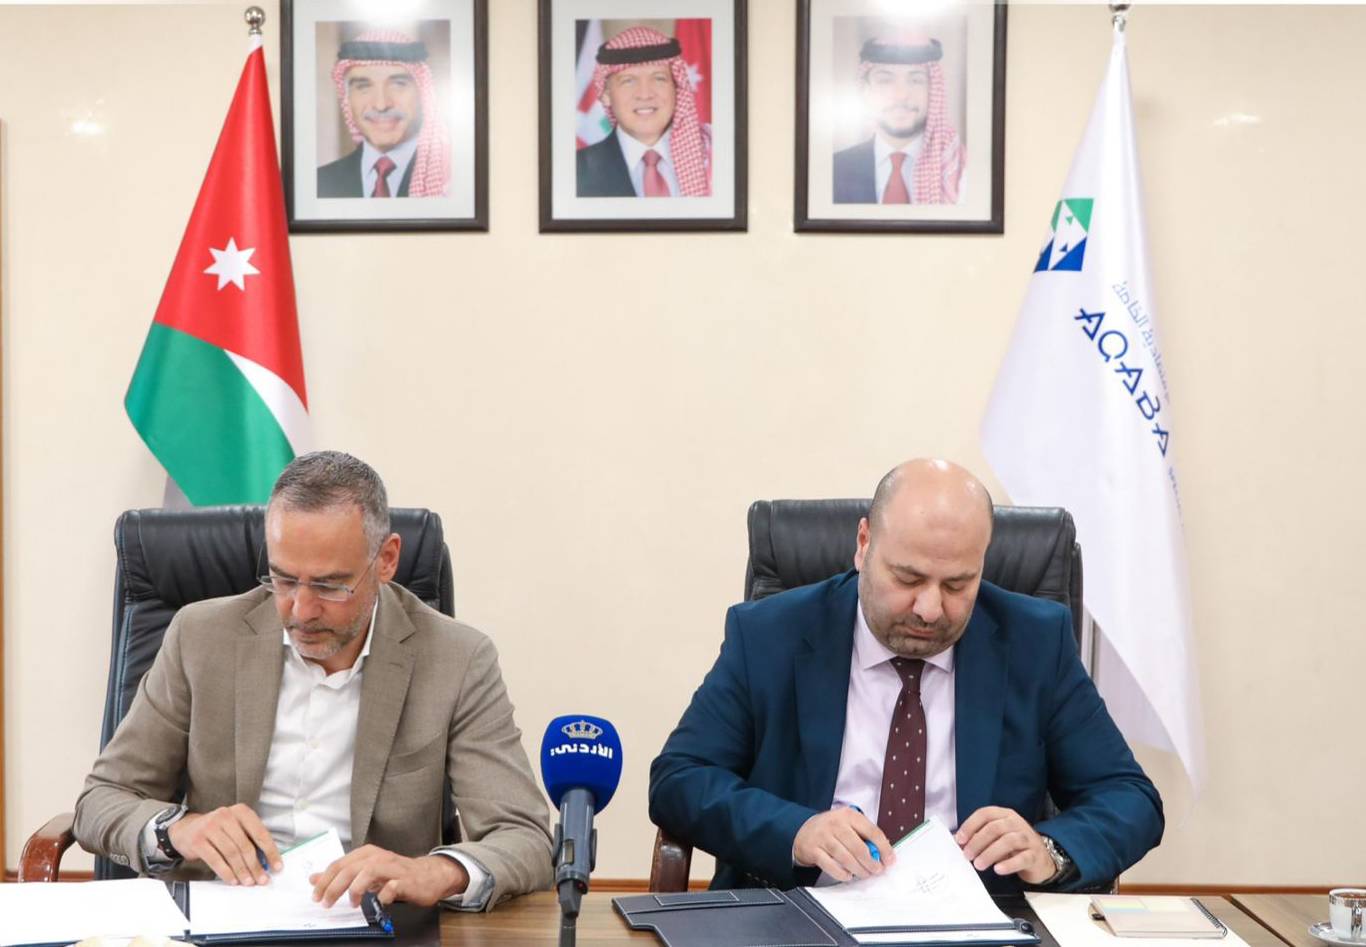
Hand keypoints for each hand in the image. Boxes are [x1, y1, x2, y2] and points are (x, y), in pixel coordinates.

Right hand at [167, 804, 282, 885]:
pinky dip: (226, 873)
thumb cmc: (217, 830)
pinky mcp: (198, 840)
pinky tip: (233, 880)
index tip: (277, 866)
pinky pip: (216, 860)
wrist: (186, 829)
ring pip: (232, 854)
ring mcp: (210, 827)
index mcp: (241, 811)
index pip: (260, 833)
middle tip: (262, 879)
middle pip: (245, 845)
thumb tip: (266, 862)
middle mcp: (226, 816)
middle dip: (255, 866)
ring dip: (242, 871)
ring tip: (248, 882)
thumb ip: (250, 839)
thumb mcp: (235, 828)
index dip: (270, 851)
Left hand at [310, 846, 467, 907]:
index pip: (340, 864)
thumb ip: (342, 874)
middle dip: (334, 886)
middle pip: (351, 868)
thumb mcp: (366, 872)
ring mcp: (393, 868)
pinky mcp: (406, 881)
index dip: (325, 880)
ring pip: (369, 871)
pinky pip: (392, 887)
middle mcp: (379, 857)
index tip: (316, 895)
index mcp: (367, 853)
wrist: (428, 875)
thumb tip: (315, 878)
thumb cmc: (395, 874)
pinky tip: (380, 901)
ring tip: (353, 903)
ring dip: (356, 889)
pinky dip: (383, 895)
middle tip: (326, 903)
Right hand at [793, 808, 894, 881]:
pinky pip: (831, 866)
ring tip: (864, 874)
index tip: (889, 860)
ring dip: (859, 870)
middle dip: (871, 863)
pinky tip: (848, 875)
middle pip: (859, 847)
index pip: (872, 831)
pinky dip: (842, 874)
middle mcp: (835, 824)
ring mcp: (823, 837)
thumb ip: (864, 835)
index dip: (884, 848)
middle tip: (877, 870)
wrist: (803, 830)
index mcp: (849, 815)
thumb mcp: (848, 824)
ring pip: (846, 858)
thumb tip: (883, 853)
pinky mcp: (813, 850)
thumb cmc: (831, 829)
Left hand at [955, 806, 1053, 883]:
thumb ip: (979, 837)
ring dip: (990, 853)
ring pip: (1008, 841)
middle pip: (995, 828)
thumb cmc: (1013, 846)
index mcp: (1004, 815)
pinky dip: (1009, 864)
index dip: (970, 825)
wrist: (1041, 859)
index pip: (985, 814)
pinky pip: (1023, 858)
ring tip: (979, 865)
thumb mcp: (996, 837)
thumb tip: (957, 842)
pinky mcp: (1035, 855)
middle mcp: (1016, 823)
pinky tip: (998, 869)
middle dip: (978, 842)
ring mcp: (1027, 838)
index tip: (960, 839)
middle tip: (967, 855)